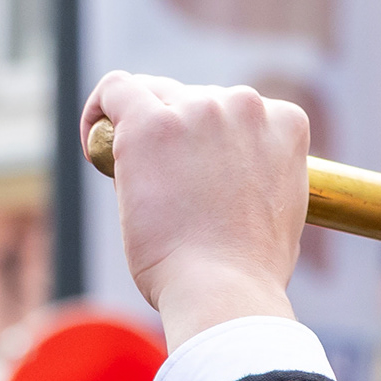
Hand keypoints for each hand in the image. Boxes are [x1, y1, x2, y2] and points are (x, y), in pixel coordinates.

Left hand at [80, 73, 308, 344]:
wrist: (224, 290)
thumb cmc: (249, 269)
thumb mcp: (281, 206)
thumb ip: (261, 172)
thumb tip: (230, 175)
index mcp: (284, 122)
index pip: (238, 109)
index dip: (214, 141)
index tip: (198, 171)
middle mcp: (245, 105)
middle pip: (196, 99)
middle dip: (179, 136)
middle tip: (167, 187)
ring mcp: (198, 111)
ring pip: (156, 96)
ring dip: (145, 130)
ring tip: (138, 180)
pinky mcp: (149, 124)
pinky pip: (116, 90)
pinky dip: (101, 108)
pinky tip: (96, 141)